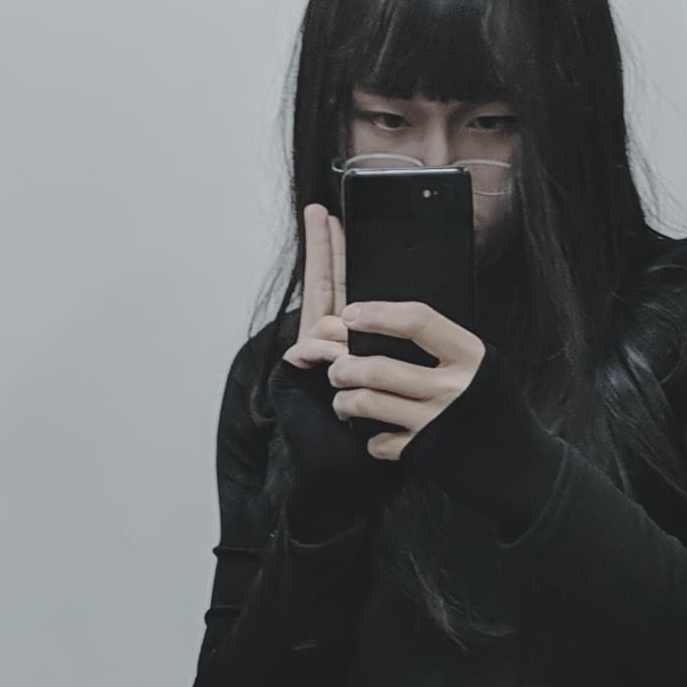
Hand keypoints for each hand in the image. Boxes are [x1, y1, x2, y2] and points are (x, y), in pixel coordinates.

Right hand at [269, 204, 396, 535]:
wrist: (342, 475)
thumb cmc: (374, 432)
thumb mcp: (392, 381)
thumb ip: (386, 347)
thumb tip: (390, 314)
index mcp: (347, 340)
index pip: (339, 286)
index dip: (332, 252)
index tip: (329, 216)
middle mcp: (324, 344)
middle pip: (322, 286)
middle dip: (321, 248)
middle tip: (319, 211)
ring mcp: (307, 360)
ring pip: (325, 322)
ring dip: (340, 333)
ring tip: (349, 358)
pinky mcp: (295, 377)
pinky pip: (313, 349)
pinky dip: (327, 354)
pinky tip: (335, 364)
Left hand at [327, 300, 486, 458]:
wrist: (522, 464)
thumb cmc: (497, 410)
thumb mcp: (484, 368)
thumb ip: (448, 350)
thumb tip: (393, 328)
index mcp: (470, 356)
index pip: (418, 321)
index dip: (378, 314)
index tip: (351, 315)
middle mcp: (453, 387)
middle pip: (380, 368)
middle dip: (345, 367)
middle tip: (337, 368)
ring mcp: (437, 422)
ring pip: (370, 403)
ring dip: (345, 401)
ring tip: (342, 400)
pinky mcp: (426, 453)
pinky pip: (380, 443)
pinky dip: (370, 439)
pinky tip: (373, 435)